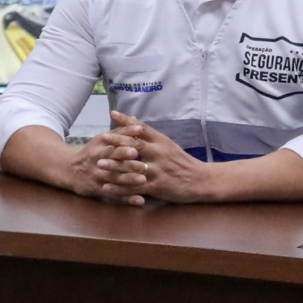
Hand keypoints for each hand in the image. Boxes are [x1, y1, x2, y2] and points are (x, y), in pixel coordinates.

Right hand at [60, 129, 148, 204]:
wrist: (69, 170)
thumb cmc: (91, 152)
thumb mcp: (101, 140)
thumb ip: (121, 132)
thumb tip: (139, 125)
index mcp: (99, 149)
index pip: (111, 148)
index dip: (122, 150)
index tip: (135, 150)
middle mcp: (97, 163)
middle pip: (113, 165)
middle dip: (127, 165)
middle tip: (142, 166)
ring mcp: (98, 178)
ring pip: (114, 180)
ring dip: (129, 181)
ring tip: (143, 181)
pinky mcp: (99, 191)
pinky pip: (115, 195)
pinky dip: (127, 199)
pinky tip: (140, 201)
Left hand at [91, 112, 221, 203]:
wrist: (203, 180)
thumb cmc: (182, 162)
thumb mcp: (169, 145)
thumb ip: (150, 135)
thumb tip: (133, 120)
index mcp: (162, 142)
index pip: (143, 128)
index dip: (127, 121)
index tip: (112, 114)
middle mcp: (160, 154)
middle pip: (136, 146)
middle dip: (117, 141)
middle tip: (101, 138)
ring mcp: (159, 171)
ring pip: (133, 167)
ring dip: (115, 166)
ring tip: (99, 164)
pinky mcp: (158, 186)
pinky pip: (136, 188)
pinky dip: (120, 188)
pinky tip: (107, 187)